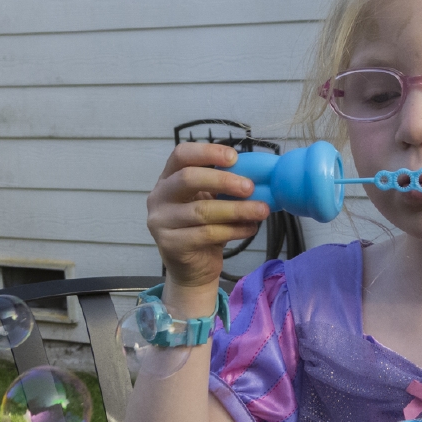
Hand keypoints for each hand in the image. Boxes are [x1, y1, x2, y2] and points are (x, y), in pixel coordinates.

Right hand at [146, 143, 268, 288]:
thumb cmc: (204, 228)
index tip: (234, 157)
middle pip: (188, 179)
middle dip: (223, 180)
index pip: (181, 155)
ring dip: (237, 209)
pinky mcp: (171, 245)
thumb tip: (258, 175)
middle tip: (250, 187)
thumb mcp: (210, 202)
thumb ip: (224, 187)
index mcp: (168, 179)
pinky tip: (250, 228)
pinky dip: (234, 230)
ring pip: (202, 211)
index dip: (207, 151)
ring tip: (261, 210)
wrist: (192, 269)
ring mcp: (161, 222)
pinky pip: (207, 234)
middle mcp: (159, 197)